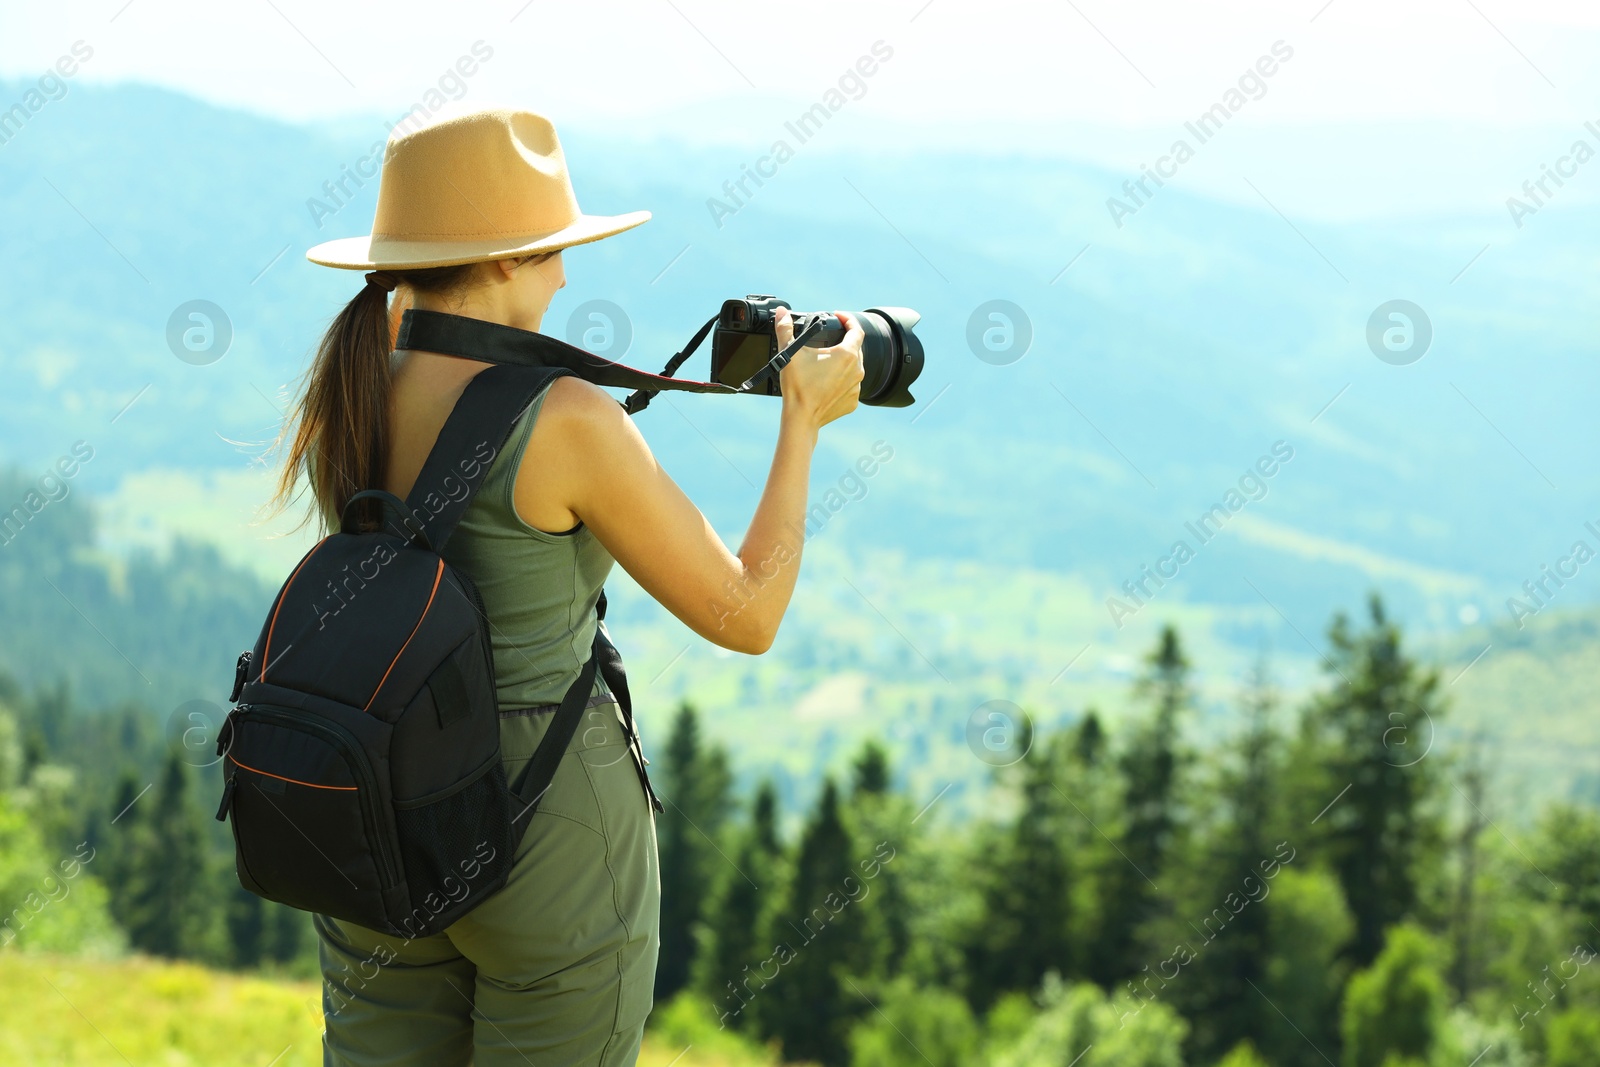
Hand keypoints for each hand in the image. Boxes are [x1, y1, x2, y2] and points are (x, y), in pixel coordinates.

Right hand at [774, 306, 864, 429]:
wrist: (801, 418)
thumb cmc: (798, 387)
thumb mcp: (790, 353)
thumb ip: (785, 329)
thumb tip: (781, 313)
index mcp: (847, 355)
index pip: (856, 330)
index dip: (848, 320)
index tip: (839, 317)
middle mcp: (857, 370)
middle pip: (856, 348)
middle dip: (844, 340)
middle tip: (829, 339)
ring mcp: (856, 387)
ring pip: (854, 367)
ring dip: (843, 362)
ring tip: (826, 362)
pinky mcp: (852, 402)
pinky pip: (850, 386)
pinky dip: (842, 380)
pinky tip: (828, 381)